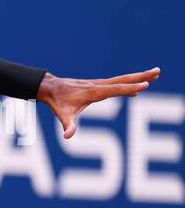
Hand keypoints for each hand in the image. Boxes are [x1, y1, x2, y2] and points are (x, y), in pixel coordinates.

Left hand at [39, 67, 159, 139]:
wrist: (50, 89)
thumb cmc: (57, 103)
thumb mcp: (62, 115)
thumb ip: (67, 125)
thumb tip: (68, 136)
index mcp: (93, 92)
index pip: (116, 89)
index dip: (130, 88)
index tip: (145, 85)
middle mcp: (98, 85)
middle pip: (123, 80)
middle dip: (141, 77)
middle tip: (158, 71)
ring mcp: (98, 84)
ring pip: (121, 80)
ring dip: (138, 78)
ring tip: (154, 76)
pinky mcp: (97, 86)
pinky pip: (116, 85)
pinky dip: (127, 86)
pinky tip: (134, 92)